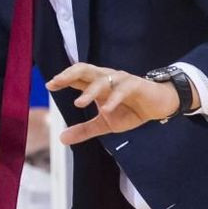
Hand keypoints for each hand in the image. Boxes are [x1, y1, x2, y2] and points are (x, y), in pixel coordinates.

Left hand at [46, 63, 182, 145]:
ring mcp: (121, 80)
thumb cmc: (130, 111)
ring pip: (102, 80)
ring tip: (78, 103)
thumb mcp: (104, 124)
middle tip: (55, 82)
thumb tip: (61, 139)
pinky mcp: (136, 85)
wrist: (158, 107)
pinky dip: (114, 99)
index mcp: (96, 84)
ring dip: (90, 91)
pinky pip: (123, 90)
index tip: (48, 85)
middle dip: (69, 74)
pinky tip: (105, 109)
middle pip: (84, 69)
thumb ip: (84, 129)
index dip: (62, 79)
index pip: (76, 78)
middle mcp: (106, 78)